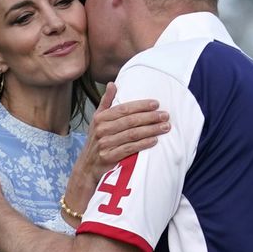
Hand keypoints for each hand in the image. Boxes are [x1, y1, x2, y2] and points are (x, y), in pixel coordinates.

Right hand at [61, 84, 168, 223]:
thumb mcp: (97, 121)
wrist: (87, 167)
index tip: (156, 104)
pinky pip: (130, 148)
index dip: (141, 105)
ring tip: (165, 127)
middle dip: (150, 117)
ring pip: (132, 134)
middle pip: (130, 121)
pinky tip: (154, 140)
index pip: (124, 109)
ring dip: (151, 130)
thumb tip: (112, 84)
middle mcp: (101, 129)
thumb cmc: (97, 141)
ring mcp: (105, 144)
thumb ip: (106, 102)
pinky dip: (143, 144)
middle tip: (165, 115)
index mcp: (100, 118)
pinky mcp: (109, 157)